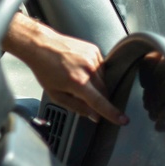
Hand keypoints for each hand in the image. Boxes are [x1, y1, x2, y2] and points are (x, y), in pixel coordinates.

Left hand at [3, 14, 127, 125]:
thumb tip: (94, 116)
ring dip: (95, 84)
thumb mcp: (56, 95)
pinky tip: (80, 69)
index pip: (100, 102)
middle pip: (104, 92)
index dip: (113, 113)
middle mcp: (88, 69)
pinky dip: (94, 72)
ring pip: (104, 80)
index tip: (123, 120)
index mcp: (78, 82)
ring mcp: (92, 58)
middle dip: (98, 98)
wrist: (40, 44)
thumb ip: (77, 107)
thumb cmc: (44, 69)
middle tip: (82, 96)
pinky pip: (101, 67)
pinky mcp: (94, 50)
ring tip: (76, 78)